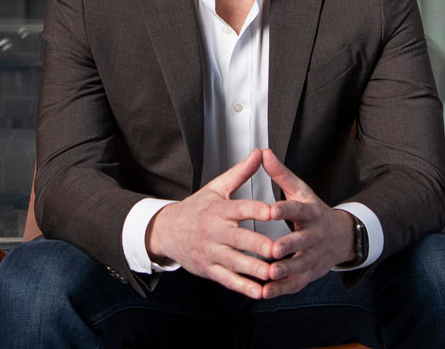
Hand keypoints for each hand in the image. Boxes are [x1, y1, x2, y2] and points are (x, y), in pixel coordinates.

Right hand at [146, 149, 277, 298]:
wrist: (166, 231)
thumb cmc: (196, 208)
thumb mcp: (216, 188)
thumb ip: (240, 173)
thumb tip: (260, 153)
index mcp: (218, 209)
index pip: (240, 209)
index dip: (256, 210)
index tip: (273, 212)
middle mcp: (214, 232)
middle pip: (239, 239)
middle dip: (259, 245)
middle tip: (278, 249)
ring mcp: (211, 252)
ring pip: (235, 263)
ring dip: (254, 270)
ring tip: (274, 273)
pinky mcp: (209, 269)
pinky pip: (228, 280)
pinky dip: (244, 287)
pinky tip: (260, 291)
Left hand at [259, 149, 354, 298]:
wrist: (342, 236)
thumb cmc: (314, 212)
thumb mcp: (301, 191)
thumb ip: (281, 175)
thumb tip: (264, 153)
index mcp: (311, 212)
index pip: (299, 210)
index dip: (286, 210)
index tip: (271, 210)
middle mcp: (314, 235)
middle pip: (302, 241)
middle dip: (288, 246)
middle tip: (272, 249)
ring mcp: (314, 256)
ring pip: (300, 265)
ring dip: (285, 270)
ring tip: (269, 273)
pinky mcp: (310, 273)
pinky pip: (297, 283)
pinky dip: (282, 289)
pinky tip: (266, 292)